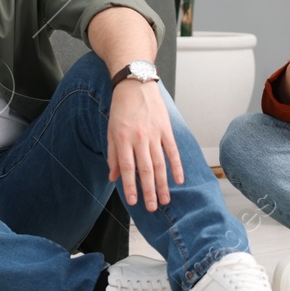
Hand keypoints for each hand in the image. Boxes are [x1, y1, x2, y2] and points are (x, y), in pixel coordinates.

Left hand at [106, 78, 183, 211]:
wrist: (135, 82)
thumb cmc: (121, 107)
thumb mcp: (111, 130)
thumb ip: (113, 154)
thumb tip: (113, 177)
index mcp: (123, 138)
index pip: (128, 168)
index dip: (130, 187)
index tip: (134, 201)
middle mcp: (139, 138)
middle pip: (146, 170)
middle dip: (149, 191)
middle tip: (152, 207)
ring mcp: (154, 133)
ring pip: (160, 164)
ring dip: (163, 184)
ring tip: (165, 199)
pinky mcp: (166, 128)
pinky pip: (172, 150)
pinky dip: (177, 166)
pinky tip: (178, 179)